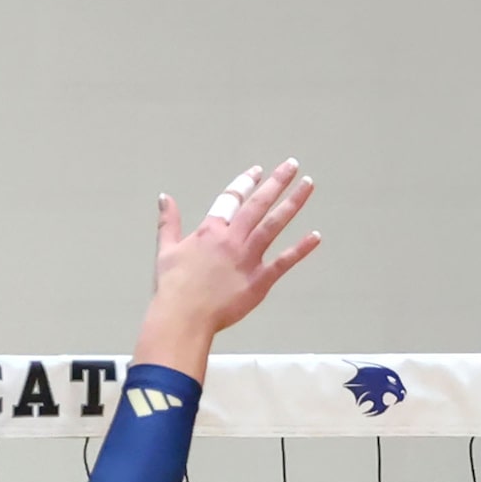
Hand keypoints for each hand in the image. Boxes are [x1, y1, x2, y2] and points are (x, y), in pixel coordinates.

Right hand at [149, 159, 319, 340]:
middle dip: (276, 182)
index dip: (246, 182)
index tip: (259, 171)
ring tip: (308, 185)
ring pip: (274, 224)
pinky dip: (301, 249)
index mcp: (211, 230)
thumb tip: (164, 197)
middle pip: (258, 204)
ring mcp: (248, 258)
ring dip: (292, 203)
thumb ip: (168, 221)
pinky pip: (284, 261)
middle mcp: (232, 239)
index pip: (231, 198)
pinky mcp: (259, 281)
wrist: (184, 315)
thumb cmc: (173, 286)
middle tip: (291, 165)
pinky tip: (315, 235)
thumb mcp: (166, 249)